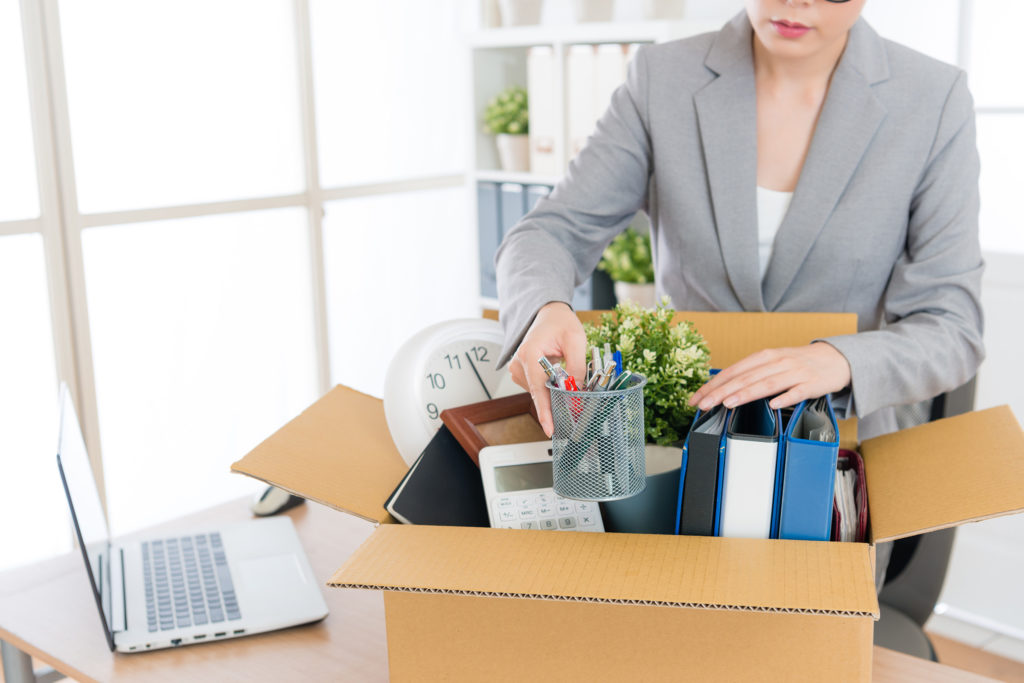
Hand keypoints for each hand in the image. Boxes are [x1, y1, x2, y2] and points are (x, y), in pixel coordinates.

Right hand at [509, 302, 587, 436]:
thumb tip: (577, 392)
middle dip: (557, 402)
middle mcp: (519, 363)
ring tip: (566, 375)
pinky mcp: (522, 373)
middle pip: (539, 393)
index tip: (550, 428)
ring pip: (539, 392)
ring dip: (554, 392)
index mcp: (530, 353)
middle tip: (576, 406)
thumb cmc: (560, 323)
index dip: (546, 411)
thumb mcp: (576, 341)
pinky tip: (557, 376)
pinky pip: (537, 388)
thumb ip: (577, 367)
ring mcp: (518, 369)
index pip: (538, 389)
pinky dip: (549, 387)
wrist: (549, 314)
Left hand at [687, 342, 851, 411]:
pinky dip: (785, 397)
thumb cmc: (798, 363)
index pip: (733, 371)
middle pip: (745, 378)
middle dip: (721, 392)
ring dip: (745, 393)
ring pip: (766, 384)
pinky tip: (773, 404)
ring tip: (728, 403)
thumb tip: (723, 388)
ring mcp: (795, 372)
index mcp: (764, 357)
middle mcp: (777, 362)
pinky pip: (797, 392)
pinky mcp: (812, 384)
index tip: (696, 397)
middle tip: (703, 404)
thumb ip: (751, 374)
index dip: (713, 385)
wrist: (835, 358)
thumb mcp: (772, 363)